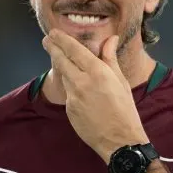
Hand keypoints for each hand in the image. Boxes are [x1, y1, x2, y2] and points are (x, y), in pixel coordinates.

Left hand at [43, 29, 148, 162]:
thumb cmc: (125, 110)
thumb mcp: (121, 81)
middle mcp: (82, 82)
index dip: (61, 39)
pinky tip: (78, 88)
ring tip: (62, 59)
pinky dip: (71, 87)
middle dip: (52, 48)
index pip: (74, 50)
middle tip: (47, 40)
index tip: (54, 33)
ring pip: (64, 76)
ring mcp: (73, 97)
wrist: (120, 140)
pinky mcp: (69, 109)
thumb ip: (110, 58)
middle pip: (61, 60)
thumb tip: (109, 38)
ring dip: (62, 67)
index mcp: (98, 72)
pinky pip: (68, 92)